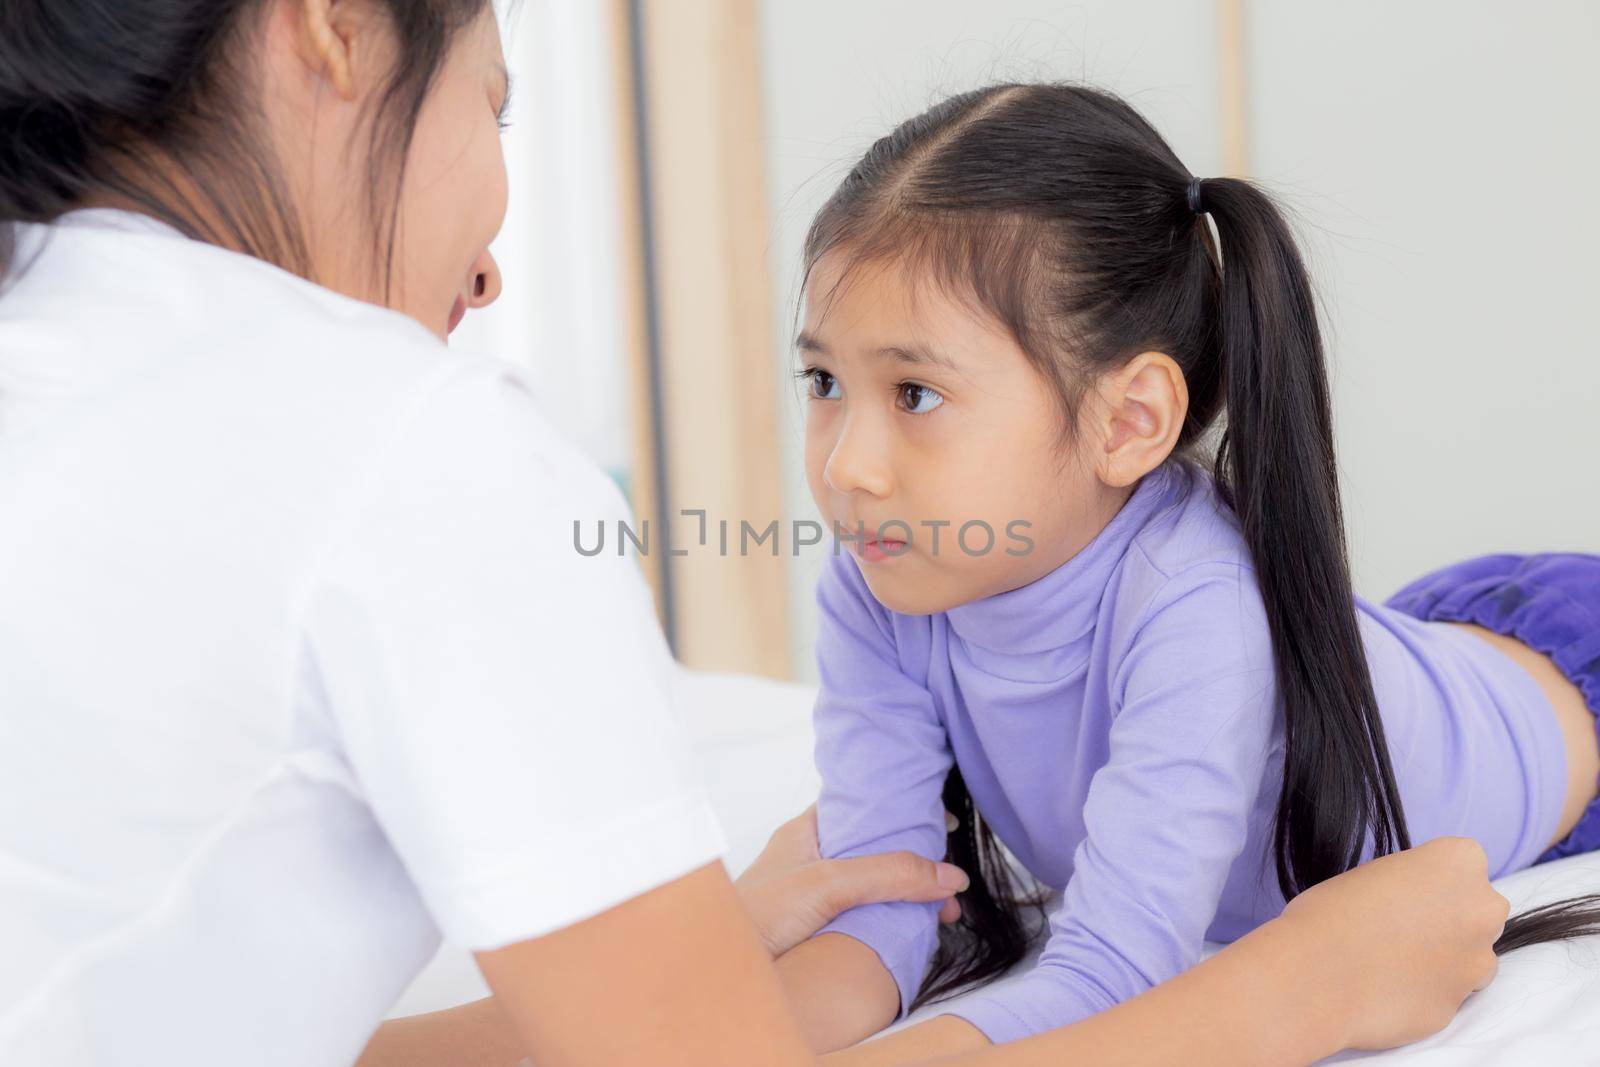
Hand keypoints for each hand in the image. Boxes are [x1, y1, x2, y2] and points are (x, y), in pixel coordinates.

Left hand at [734, 805, 968, 956]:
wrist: (717, 970)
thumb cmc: (754, 916)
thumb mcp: (826, 885)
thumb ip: (887, 874)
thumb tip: (949, 874)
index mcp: (806, 831)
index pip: (862, 806)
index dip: (900, 809)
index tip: (938, 819)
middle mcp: (811, 858)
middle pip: (874, 848)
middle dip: (915, 861)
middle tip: (948, 879)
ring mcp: (815, 894)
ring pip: (873, 883)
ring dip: (908, 894)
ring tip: (942, 912)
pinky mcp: (819, 927)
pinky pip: (866, 913)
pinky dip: (893, 918)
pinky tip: (915, 930)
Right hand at [1279, 836, 1507, 1050]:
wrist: (1316, 975)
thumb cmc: (1330, 911)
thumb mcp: (1376, 872)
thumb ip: (1415, 886)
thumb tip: (1422, 911)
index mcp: (1460, 862)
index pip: (1465, 863)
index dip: (1433, 880)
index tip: (1406, 892)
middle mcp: (1482, 910)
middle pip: (1479, 911)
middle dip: (1452, 920)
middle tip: (1403, 929)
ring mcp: (1477, 962)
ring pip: (1472, 959)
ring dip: (1445, 962)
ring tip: (1392, 964)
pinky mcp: (1458, 1007)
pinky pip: (1445, 996)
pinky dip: (1424, 995)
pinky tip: (1386, 990)